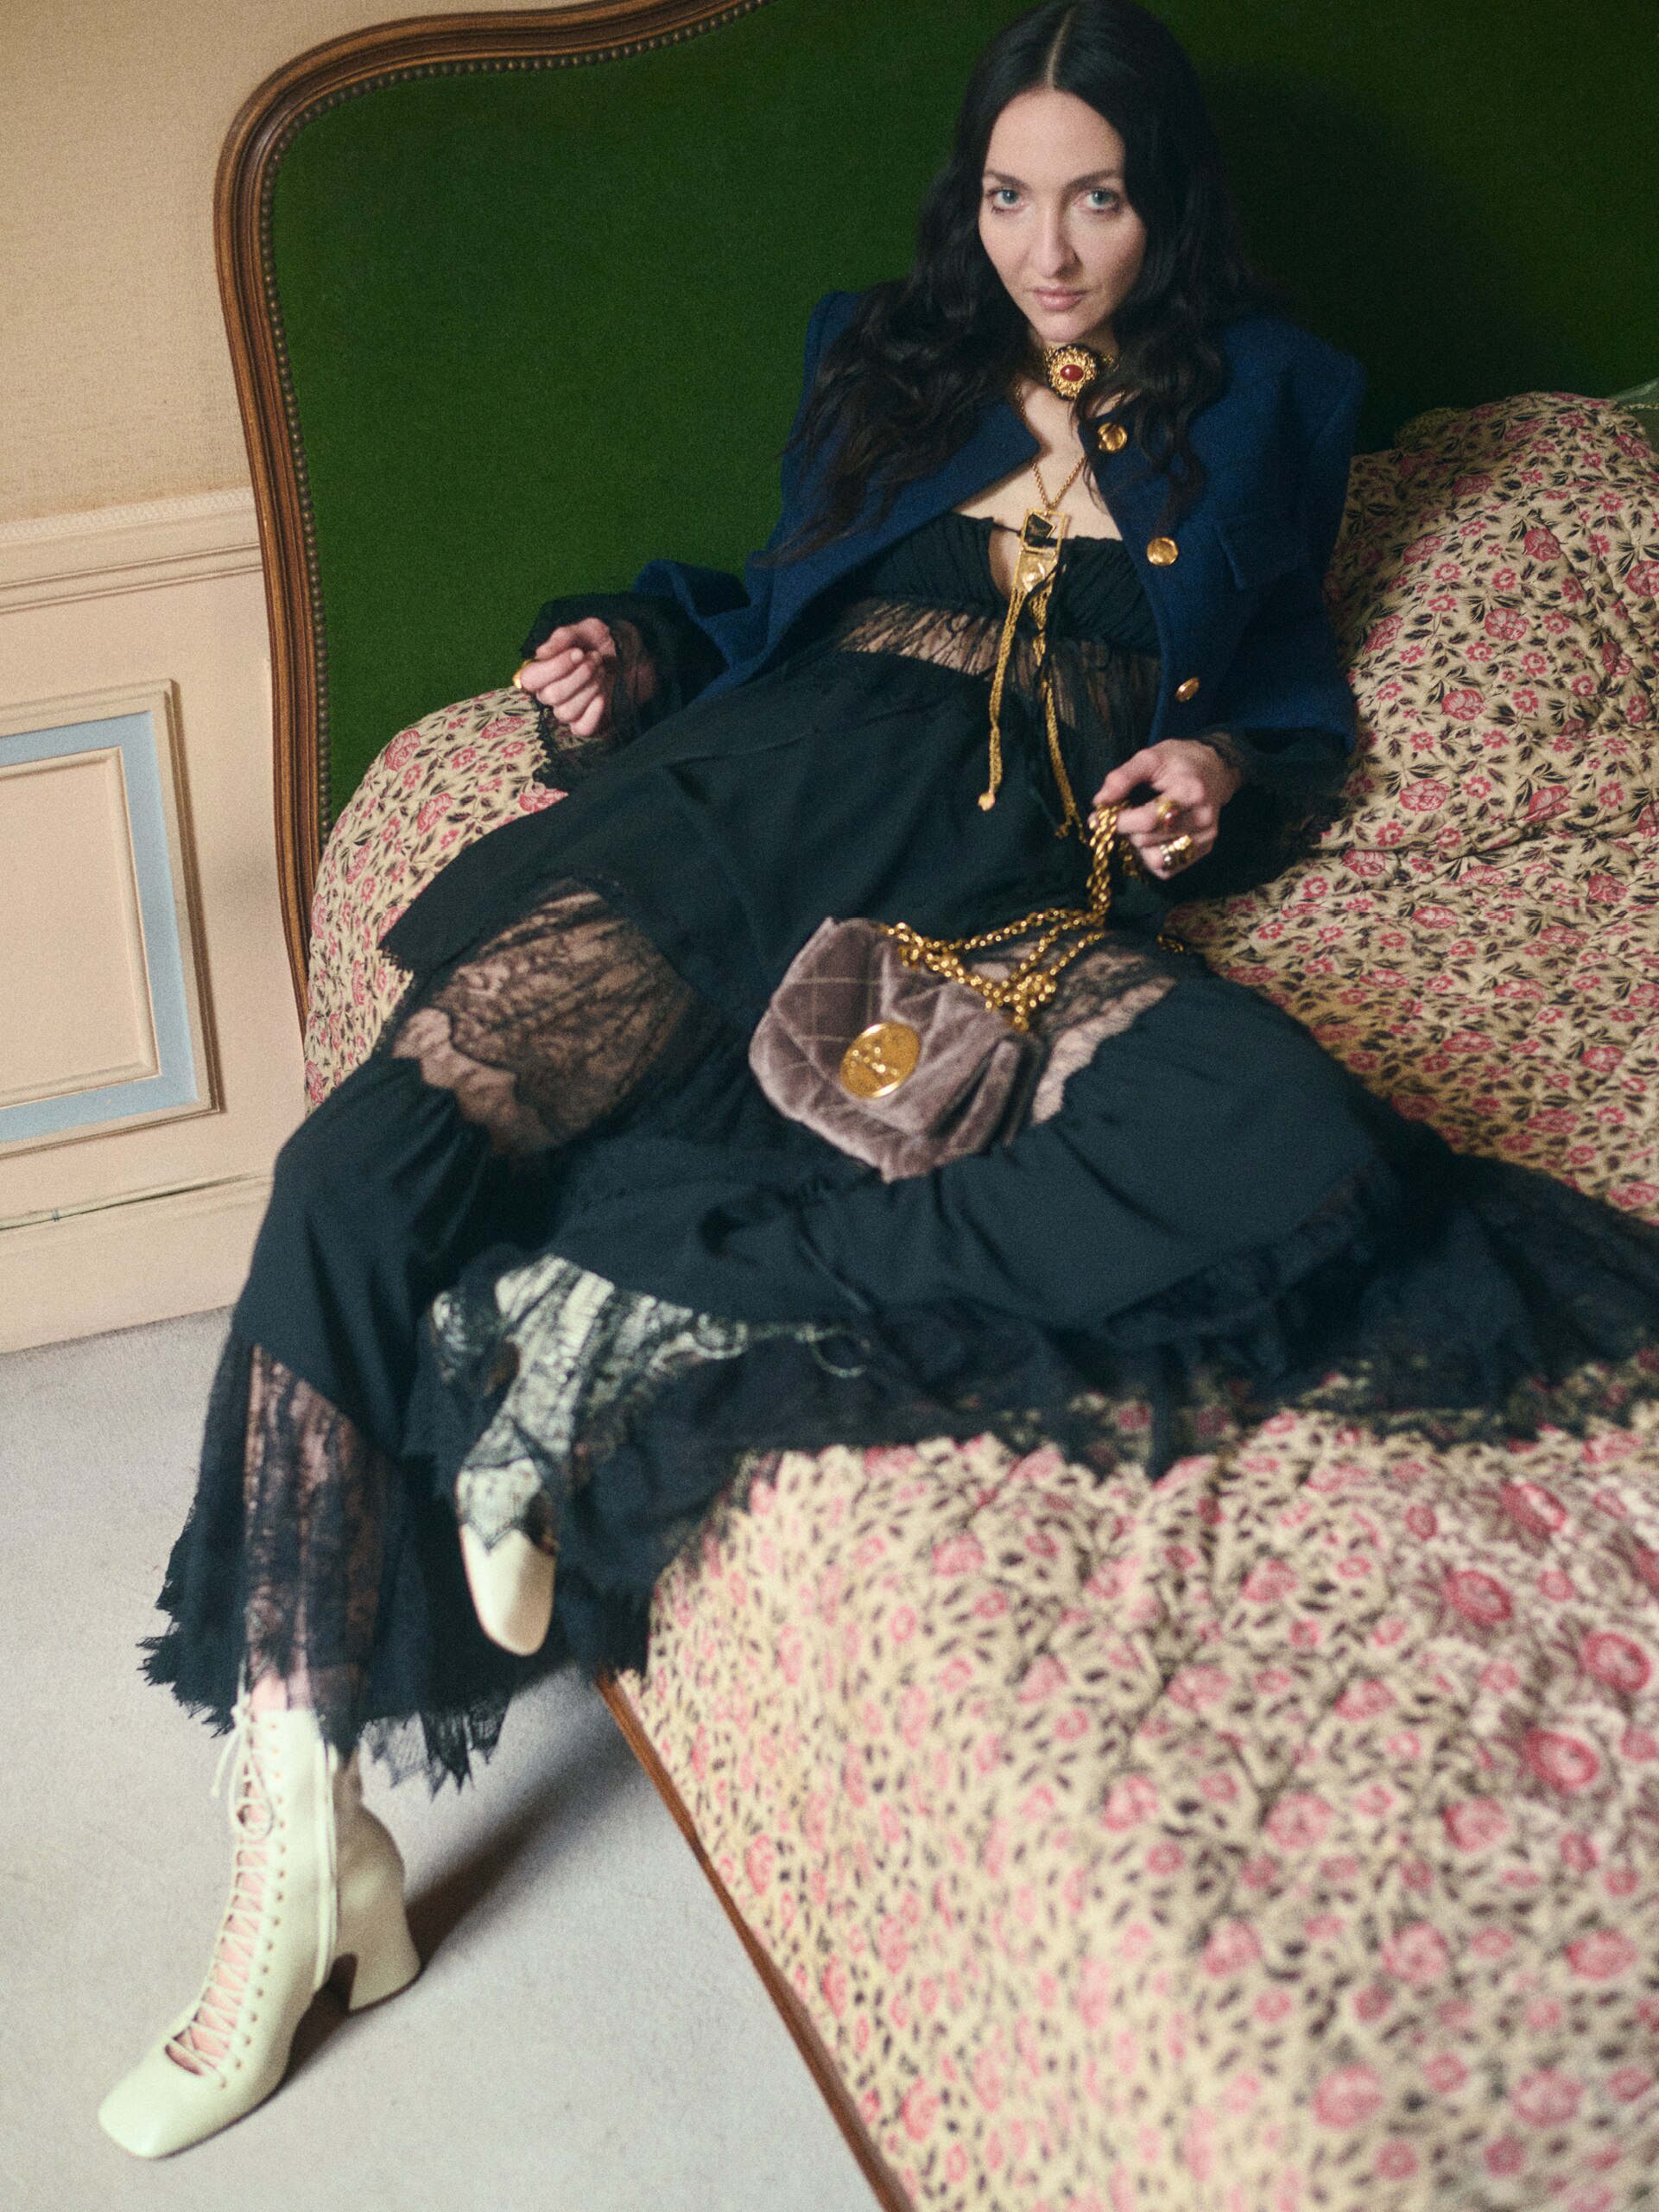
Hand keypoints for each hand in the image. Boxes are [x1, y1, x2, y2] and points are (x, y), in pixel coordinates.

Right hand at [514, 618, 625, 738]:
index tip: (578, 653)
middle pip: (550, 696)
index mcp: (546, 669)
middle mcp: (553, 692)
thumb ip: (563, 637)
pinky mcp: (590, 722)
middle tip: (595, 660)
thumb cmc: (611, 641)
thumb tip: (540, 653)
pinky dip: (593, 713)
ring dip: (588, 689)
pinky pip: (581, 729)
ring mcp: (571, 709)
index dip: (552, 668)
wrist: (640, 655)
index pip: (528, 679)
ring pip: (565, 712)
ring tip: (601, 672)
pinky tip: (603, 696)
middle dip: (578, 676)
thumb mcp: (588, 629)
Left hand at [1092, 740, 1242, 879]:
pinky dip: (1151, 857)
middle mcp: (1202, 818)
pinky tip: (1152, 839)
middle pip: (1148, 840)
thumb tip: (1100, 802)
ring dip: (1139, 847)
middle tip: (1124, 817)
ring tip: (1140, 827)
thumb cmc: (1179, 761)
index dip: (1118, 821)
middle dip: (1127, 830)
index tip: (1099, 816)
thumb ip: (1122, 778)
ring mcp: (1205, 837)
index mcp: (1190, 792)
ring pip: (1156, 860)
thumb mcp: (1150, 757)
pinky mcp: (1204, 849)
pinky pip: (1167, 869)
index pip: (1147, 820)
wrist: (1215, 768)